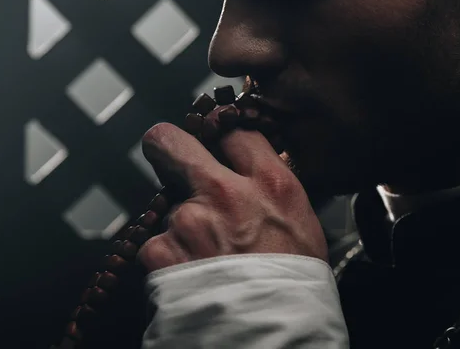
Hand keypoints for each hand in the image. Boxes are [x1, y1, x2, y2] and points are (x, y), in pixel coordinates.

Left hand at [137, 119, 327, 272]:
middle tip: (169, 155)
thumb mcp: (303, 225)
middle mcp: (225, 194)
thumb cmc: (295, 287)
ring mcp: (189, 220)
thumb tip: (254, 172)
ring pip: (168, 207)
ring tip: (206, 257)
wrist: (273, 338)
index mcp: (270, 184)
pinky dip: (168, 258)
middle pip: (172, 142)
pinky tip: (191, 274)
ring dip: (181, 225)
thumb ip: (274, 189)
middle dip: (166, 144)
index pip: (234, 131)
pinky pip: (156, 244)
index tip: (215, 142)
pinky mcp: (161, 251)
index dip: (220, 134)